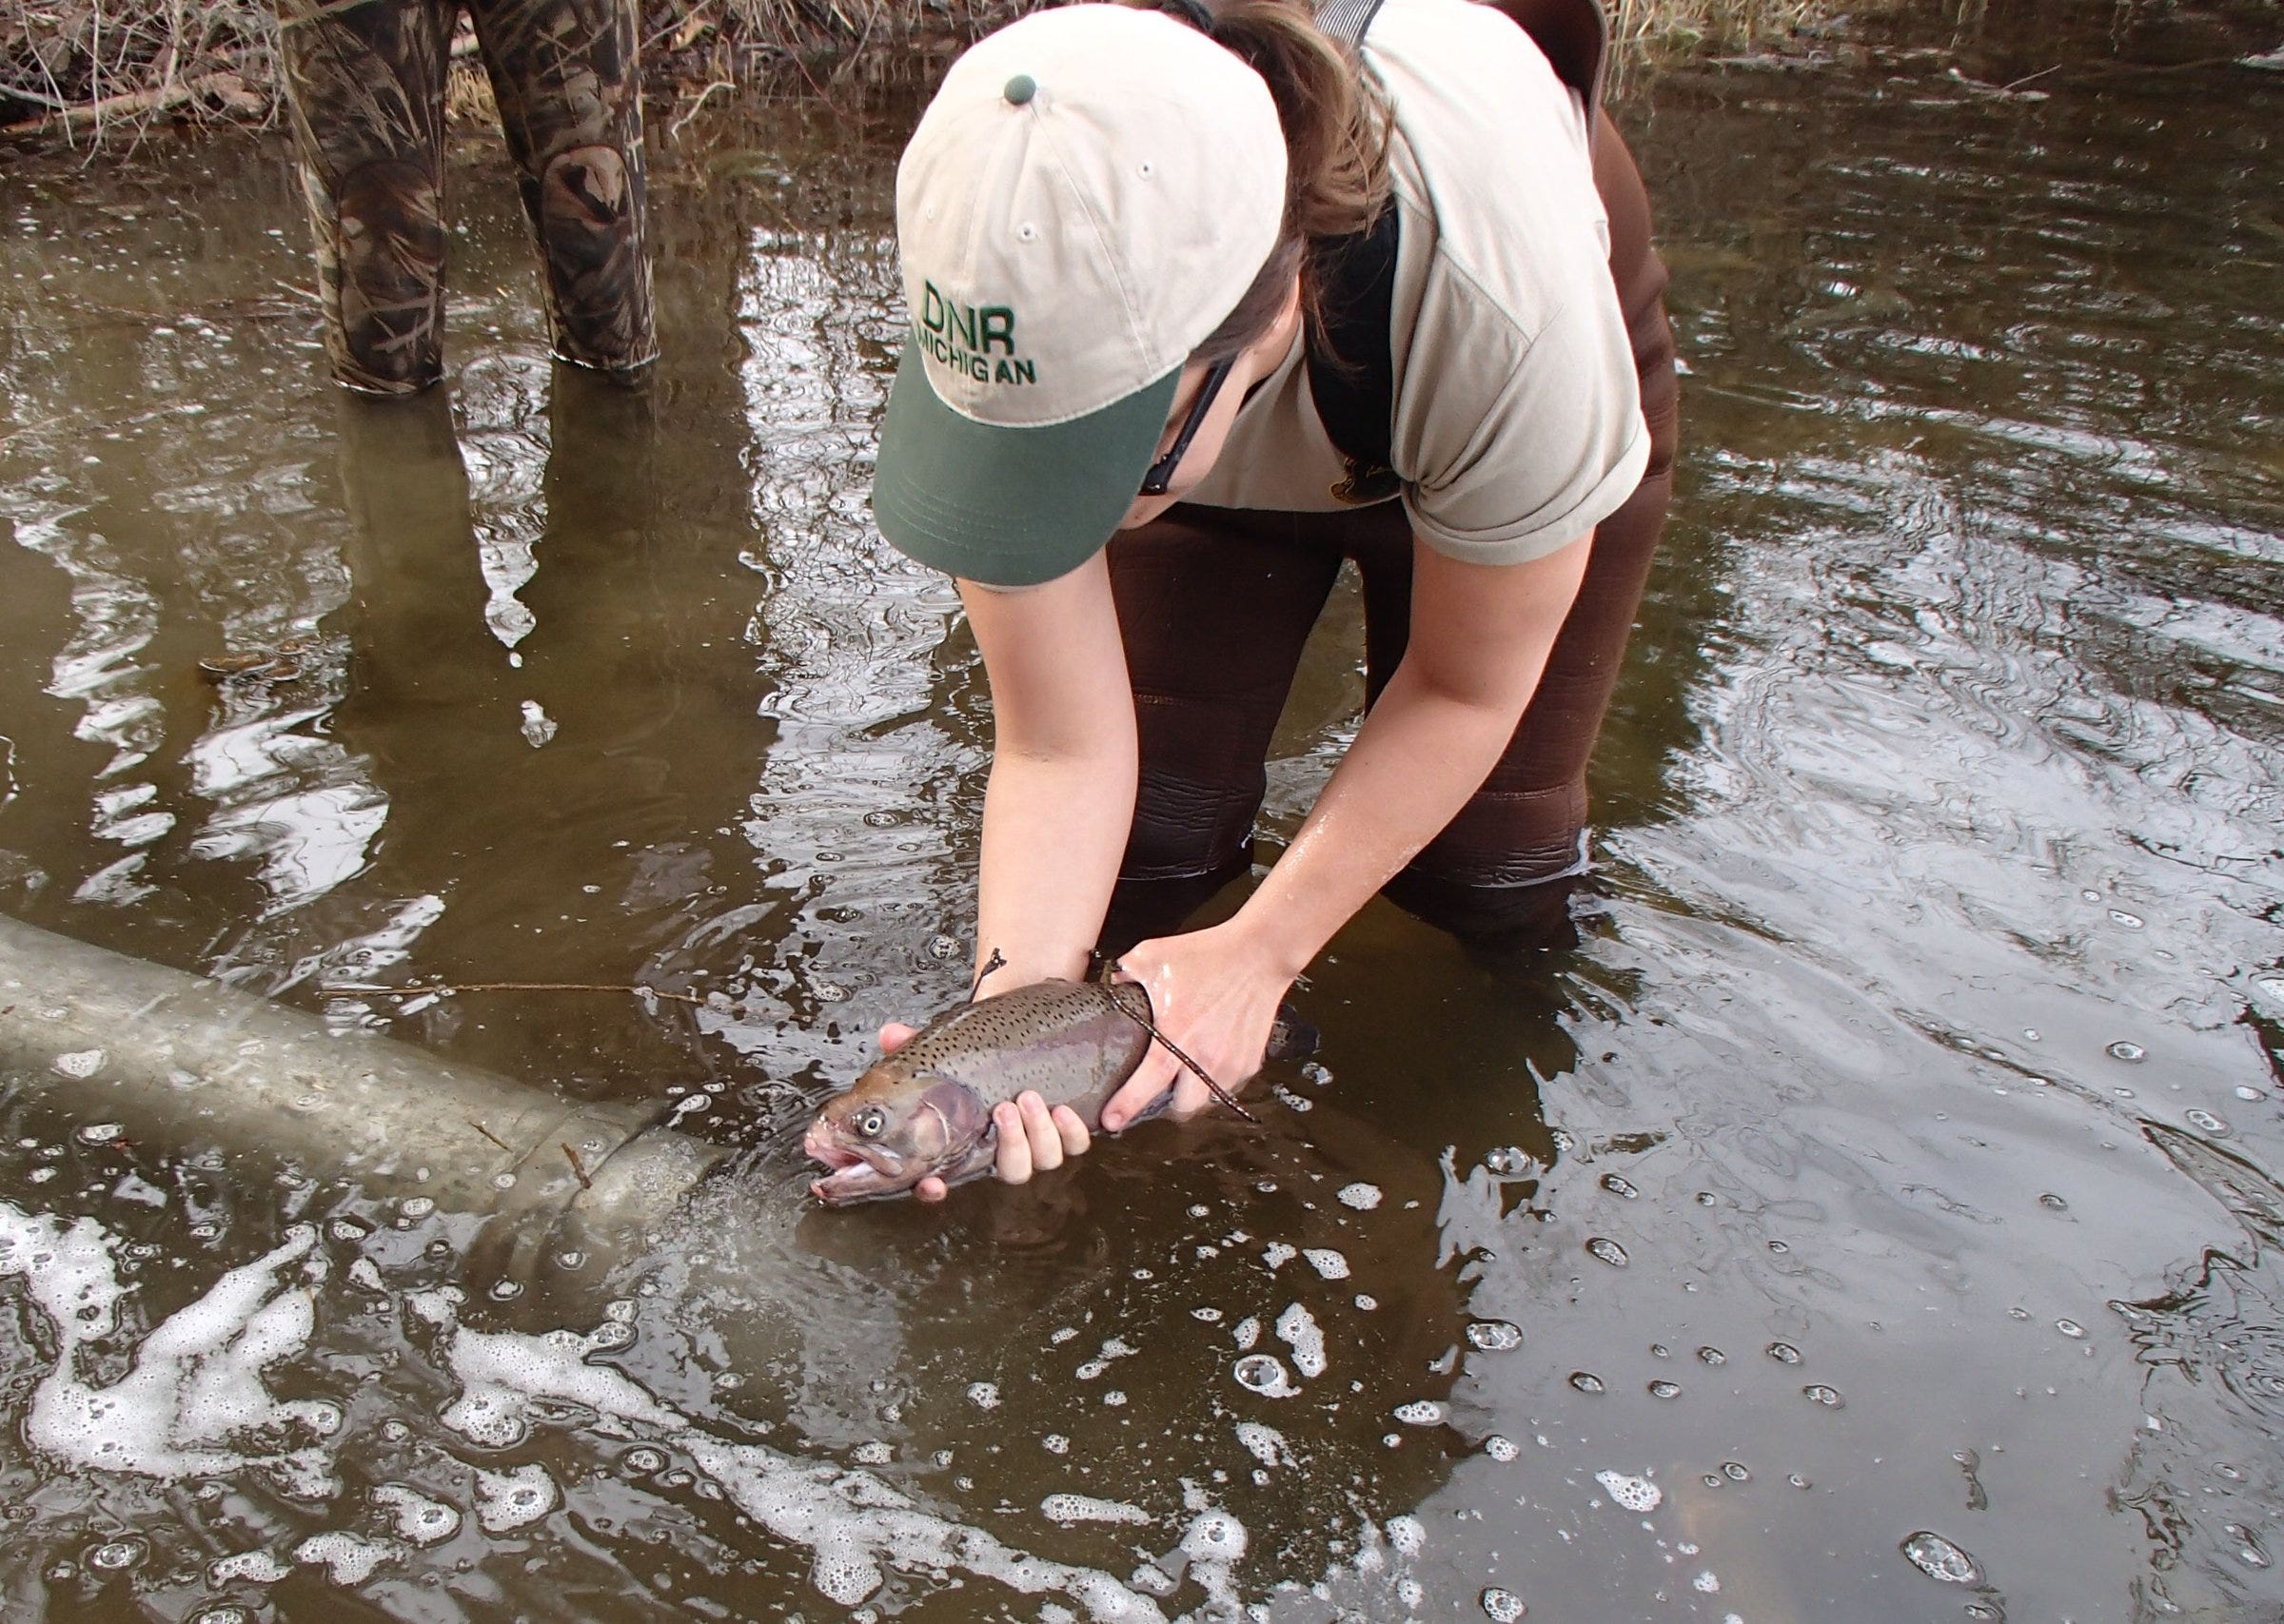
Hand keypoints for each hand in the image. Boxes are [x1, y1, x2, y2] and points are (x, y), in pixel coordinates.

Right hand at [873, 1022, 1091, 1200]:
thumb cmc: (976, 1048)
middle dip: (1010, 1145)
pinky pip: (1077, 1145)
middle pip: (1011, 1173)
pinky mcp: (1067, 1128)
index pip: (942, 1183)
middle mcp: (1003, 1149)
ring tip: (1028, 1097)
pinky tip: (1061, 1109)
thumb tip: (889, 1035)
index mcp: (964, 1143)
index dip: (934, 1191)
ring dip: (1038, 1133)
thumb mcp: (943, 1046)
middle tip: (1003, 1109)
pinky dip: (1072, 1132)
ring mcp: (1039, 1142)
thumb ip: (913, 1043)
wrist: (1022, 1029)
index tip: (934, 1184)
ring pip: (1045, 1160)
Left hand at [1099, 919, 1293, 1133]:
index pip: (1147, 1083)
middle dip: (1167, 1107)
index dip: (1126, 1106)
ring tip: (1185, 1076)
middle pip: (1182, 1109)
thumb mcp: (1154, 955)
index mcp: (1176, 1035)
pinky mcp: (1250, 1062)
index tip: (1110, 1121)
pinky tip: (1209, 1059)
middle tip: (1158, 1091)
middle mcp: (1204, 1057)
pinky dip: (1216, 1080)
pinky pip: (1229, 1084)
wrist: (1259, 954)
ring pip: (1208, 1100)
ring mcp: (1231, 1063)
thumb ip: (1127, 974)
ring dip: (1194, 1093)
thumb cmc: (1207, 955)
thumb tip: (1113, 987)